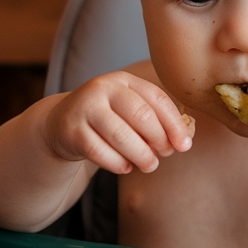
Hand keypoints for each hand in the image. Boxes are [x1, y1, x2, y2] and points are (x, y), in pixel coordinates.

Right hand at [42, 72, 193, 175]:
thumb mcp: (130, 112)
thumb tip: (185, 140)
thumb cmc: (108, 120)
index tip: (185, 145)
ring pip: (122, 135)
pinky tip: (125, 167)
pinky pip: (100, 152)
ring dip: (141, 155)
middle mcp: (103, 88)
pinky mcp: (71, 130)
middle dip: (159, 140)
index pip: (157, 99)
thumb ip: (157, 121)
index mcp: (124, 80)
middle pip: (141, 115)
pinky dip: (118, 163)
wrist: (61, 124)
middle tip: (164, 155)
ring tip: (149, 165)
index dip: (174, 124)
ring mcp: (85, 108)